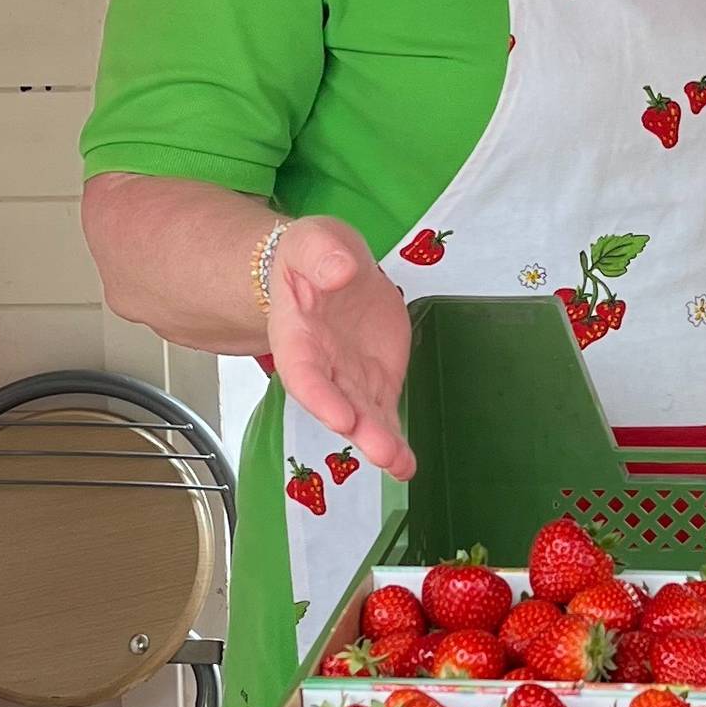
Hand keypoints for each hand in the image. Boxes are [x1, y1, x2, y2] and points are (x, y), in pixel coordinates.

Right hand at [266, 217, 417, 480]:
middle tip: (383, 452)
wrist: (331, 267)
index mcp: (298, 336)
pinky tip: (408, 464)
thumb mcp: (313, 241)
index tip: (341, 418)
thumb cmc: (312, 256)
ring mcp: (350, 379)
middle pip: (338, 404)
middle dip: (360, 429)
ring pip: (364, 417)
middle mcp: (321, 367)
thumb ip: (323, 255)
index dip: (320, 397)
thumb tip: (341, 272)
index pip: (304, 373)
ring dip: (381, 442)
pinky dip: (396, 439)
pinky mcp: (377, 381)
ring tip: (402, 465)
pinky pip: (385, 413)